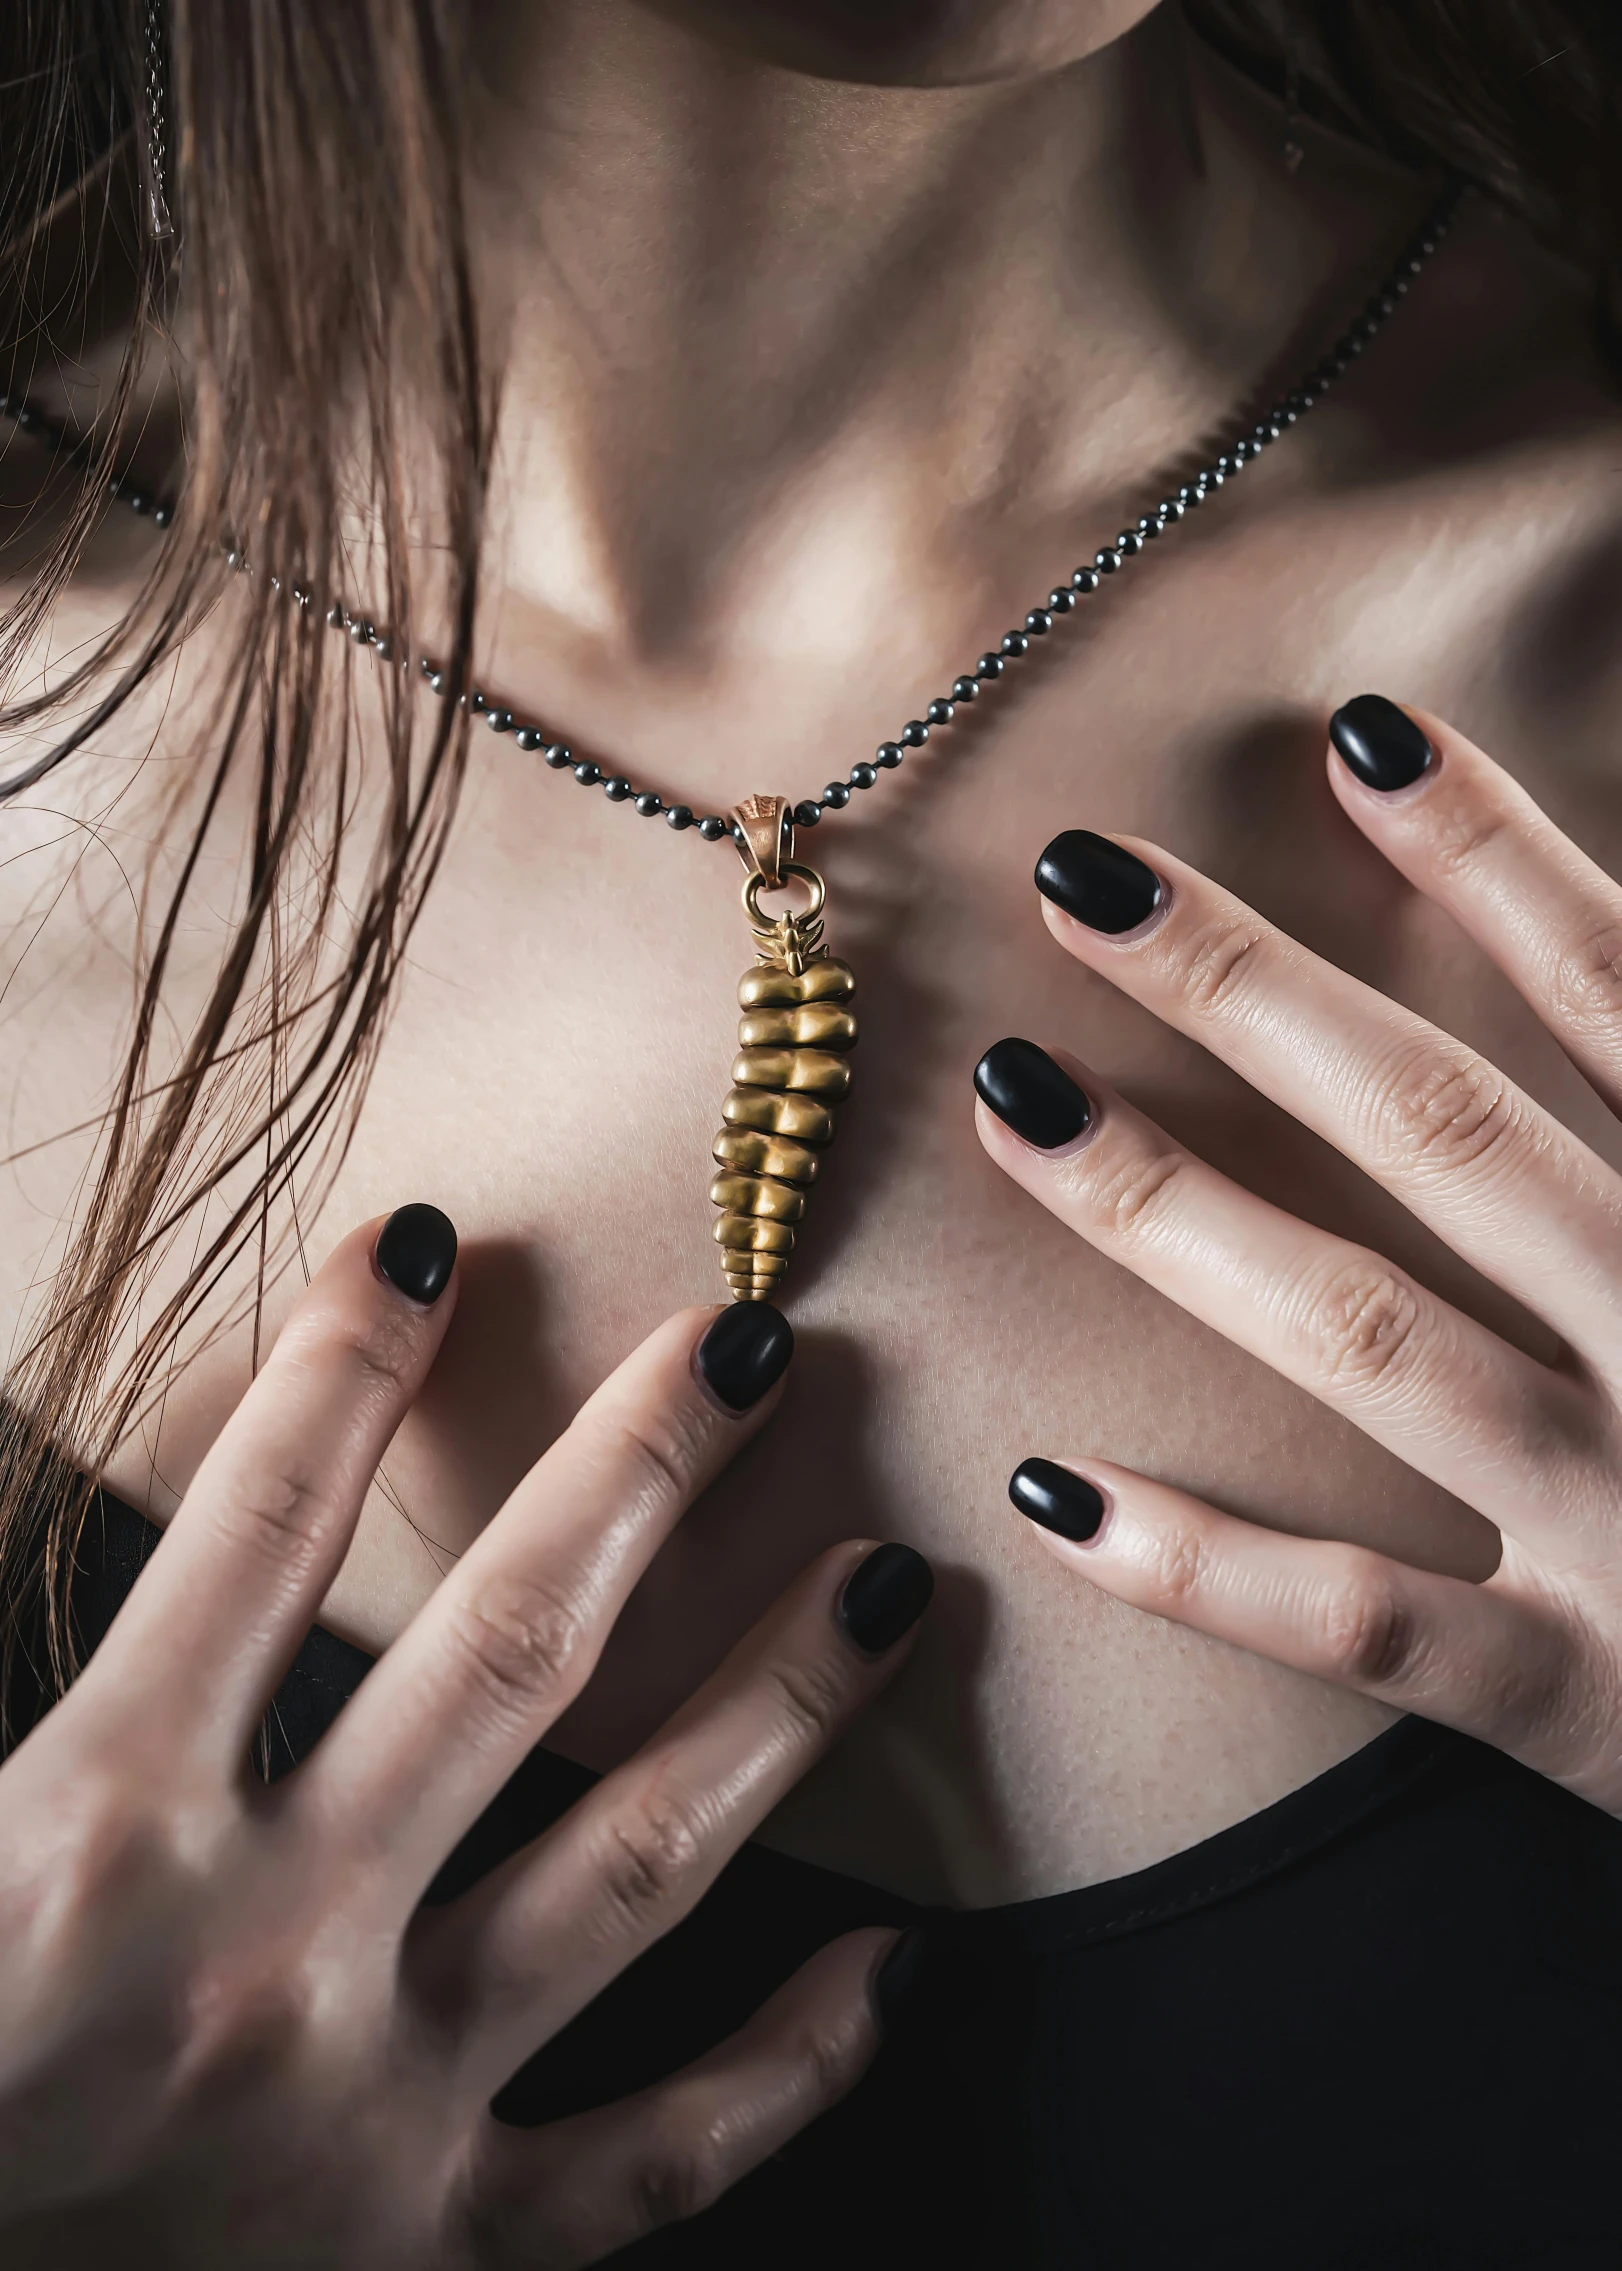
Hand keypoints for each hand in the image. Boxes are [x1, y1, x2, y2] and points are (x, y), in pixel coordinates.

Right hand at [0, 1211, 930, 2267]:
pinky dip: (791, 2064)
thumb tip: (185, 1542)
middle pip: (508, 1651)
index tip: (428, 1242)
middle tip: (756, 1346)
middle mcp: (266, 1955)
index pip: (261, 1524)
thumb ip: (57, 1675)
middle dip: (641, 1473)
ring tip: (889, 1586)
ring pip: (634, 1866)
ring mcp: (373, 2115)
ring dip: (778, 1708)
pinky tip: (894, 1960)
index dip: (349, 1360)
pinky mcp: (430, 2252)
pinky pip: (654, 2157)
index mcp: (97, 1835)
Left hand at [975, 697, 1621, 1814]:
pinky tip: (1046, 1487)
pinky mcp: (1584, 1705)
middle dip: (1258, 993)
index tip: (1358, 737)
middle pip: (1450, 1134)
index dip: (1502, 858)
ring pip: (1374, 1342)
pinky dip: (1204, 1567)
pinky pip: (1367, 1627)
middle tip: (1080, 879)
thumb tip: (1617, 980)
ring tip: (1021, 1103)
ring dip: (1178, 1216)